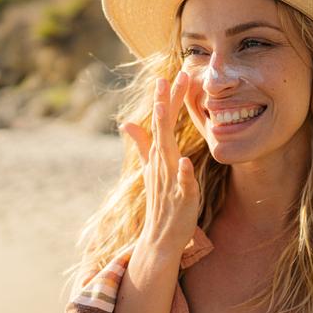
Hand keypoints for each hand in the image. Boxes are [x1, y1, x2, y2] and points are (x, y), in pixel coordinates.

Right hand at [119, 70, 199, 253]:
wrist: (160, 237)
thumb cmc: (160, 200)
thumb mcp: (150, 168)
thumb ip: (141, 144)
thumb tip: (127, 123)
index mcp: (158, 155)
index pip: (161, 122)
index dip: (166, 99)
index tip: (169, 74)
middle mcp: (161, 163)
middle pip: (163, 129)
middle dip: (166, 103)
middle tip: (171, 77)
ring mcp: (169, 179)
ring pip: (167, 151)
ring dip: (165, 131)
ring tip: (165, 110)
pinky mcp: (181, 197)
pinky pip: (182, 183)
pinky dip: (183, 173)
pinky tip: (185, 162)